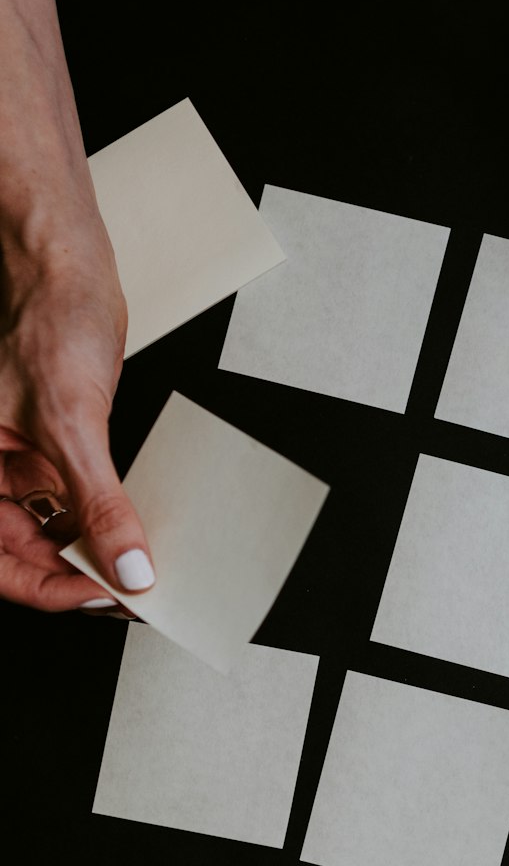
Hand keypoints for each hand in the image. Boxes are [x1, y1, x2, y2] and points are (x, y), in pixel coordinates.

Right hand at [0, 210, 152, 611]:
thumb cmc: (48, 321)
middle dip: (76, 577)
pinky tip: (134, 533)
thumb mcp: (74, 422)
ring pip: (49, 536)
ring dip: (93, 555)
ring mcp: (15, 468)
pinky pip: (71, 505)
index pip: (1, 562)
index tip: (105, 595)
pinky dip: (102, 522)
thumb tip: (127, 565)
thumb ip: (99, 504)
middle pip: (23, 556)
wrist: (68, 270)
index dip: (51, 588)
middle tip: (131, 589)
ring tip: (138, 566)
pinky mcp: (47, 455)